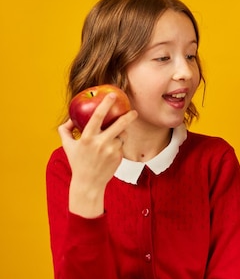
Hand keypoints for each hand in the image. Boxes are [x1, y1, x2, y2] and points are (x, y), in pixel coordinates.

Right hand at [59, 93, 136, 216]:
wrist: (88, 184)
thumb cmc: (77, 163)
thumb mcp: (67, 146)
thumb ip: (65, 130)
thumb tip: (70, 119)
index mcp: (87, 138)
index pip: (97, 117)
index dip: (106, 104)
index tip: (112, 95)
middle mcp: (100, 143)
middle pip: (119, 125)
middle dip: (128, 116)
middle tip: (134, 111)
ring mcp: (111, 151)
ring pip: (121, 135)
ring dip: (119, 134)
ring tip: (113, 137)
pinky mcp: (118, 157)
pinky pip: (121, 145)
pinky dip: (117, 145)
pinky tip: (111, 151)